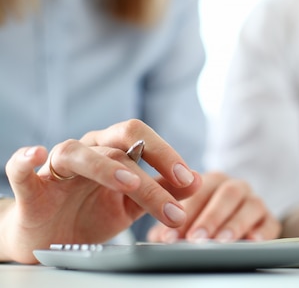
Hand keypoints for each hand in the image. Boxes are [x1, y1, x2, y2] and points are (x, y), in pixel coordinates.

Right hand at [0, 119, 201, 262]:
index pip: (145, 141)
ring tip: (130, 183)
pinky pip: (21, 168)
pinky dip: (25, 160)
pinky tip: (36, 154)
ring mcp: (59, 168)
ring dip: (106, 166)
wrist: (49, 237)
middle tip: (177, 181)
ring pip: (80, 153)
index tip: (192, 180)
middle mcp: (90, 151)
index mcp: (115, 152)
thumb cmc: (92, 213)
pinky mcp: (31, 187)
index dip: (170, 156)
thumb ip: (163, 191)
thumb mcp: (133, 205)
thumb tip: (199, 182)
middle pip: (120, 140)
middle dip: (153, 156)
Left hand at [147, 172, 280, 242]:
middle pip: (227, 194)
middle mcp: (235, 187)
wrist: (231, 230)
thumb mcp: (182, 224)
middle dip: (211, 217)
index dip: (185, 212)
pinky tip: (251, 241)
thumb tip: (160, 238)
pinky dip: (262, 232)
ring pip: (251, 206)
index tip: (171, 235)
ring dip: (235, 224)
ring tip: (222, 242)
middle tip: (196, 239)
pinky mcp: (270, 219)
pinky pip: (270, 222)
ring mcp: (255, 201)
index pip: (199, 190)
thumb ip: (171, 227)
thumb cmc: (200, 225)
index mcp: (211, 181)